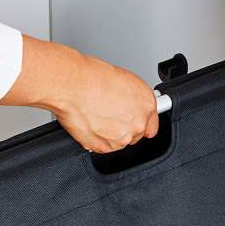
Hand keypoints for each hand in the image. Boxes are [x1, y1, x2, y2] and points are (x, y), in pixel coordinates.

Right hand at [0, 35, 158, 152]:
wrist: (73, 85)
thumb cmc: (92, 77)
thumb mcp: (122, 81)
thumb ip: (131, 99)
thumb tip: (127, 105)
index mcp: (146, 103)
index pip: (151, 124)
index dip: (141, 122)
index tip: (134, 120)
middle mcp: (137, 123)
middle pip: (135, 134)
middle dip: (123, 126)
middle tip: (107, 113)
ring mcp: (121, 138)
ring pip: (119, 142)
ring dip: (110, 133)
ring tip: (95, 115)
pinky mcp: (105, 147)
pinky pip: (103, 147)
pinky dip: (96, 139)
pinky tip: (90, 122)